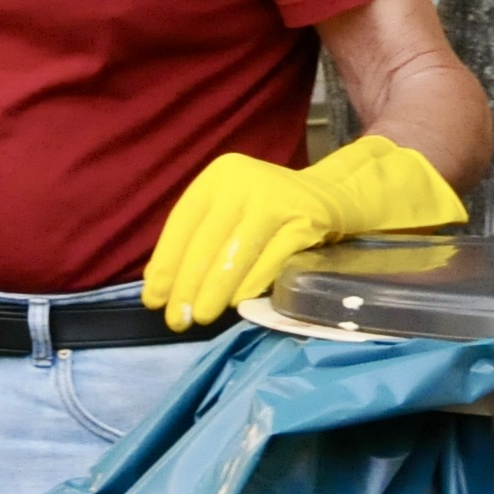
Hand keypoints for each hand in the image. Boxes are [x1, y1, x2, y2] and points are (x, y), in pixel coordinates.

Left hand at [142, 134, 466, 332]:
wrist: (338, 196)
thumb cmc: (273, 214)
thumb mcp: (232, 214)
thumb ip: (200, 244)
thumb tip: (162, 291)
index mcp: (220, 175)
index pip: (183, 224)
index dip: (168, 265)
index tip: (156, 299)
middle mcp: (245, 179)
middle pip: (206, 242)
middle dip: (189, 286)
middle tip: (178, 319)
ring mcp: (278, 197)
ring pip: (236, 252)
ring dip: (216, 290)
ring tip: (203, 317)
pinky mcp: (306, 218)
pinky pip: (272, 258)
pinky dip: (254, 283)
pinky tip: (240, 303)